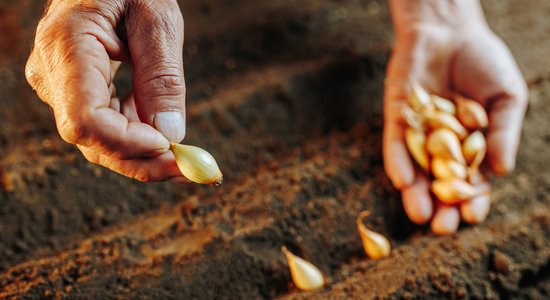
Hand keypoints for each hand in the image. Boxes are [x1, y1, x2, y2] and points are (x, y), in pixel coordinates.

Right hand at [25, 0, 185, 181]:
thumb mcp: (157, 20)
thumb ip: (162, 76)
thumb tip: (171, 134)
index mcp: (67, 45)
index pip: (85, 118)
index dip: (127, 143)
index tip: (169, 148)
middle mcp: (53, 73)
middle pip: (92, 140)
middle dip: (143, 161)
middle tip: (190, 171)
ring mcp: (60, 85)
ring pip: (99, 141)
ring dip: (144, 156)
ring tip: (185, 158)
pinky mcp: (76, 91)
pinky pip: (106, 126)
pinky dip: (139, 138)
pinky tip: (167, 137)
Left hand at [383, 0, 527, 232]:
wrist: (451, 31)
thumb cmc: (484, 63)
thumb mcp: (506, 98)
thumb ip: (503, 132)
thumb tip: (503, 171)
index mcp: (469, 146)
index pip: (470, 179)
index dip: (471, 199)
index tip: (472, 218)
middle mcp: (440, 145)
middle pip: (438, 181)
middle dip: (440, 205)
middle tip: (441, 228)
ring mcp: (417, 133)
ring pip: (415, 168)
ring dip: (415, 192)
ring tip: (419, 214)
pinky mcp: (397, 118)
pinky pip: (396, 143)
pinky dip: (399, 160)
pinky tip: (402, 180)